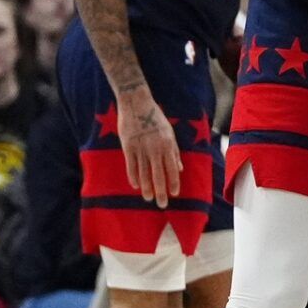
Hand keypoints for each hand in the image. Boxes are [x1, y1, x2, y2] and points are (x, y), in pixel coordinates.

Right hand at [118, 85, 183, 207]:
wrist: (136, 103)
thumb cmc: (155, 118)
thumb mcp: (170, 132)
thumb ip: (174, 152)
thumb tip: (180, 169)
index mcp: (168, 144)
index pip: (172, 168)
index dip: (174, 182)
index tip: (175, 194)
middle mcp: (155, 148)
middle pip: (159, 174)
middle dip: (161, 191)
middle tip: (162, 204)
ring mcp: (141, 148)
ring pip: (144, 173)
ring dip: (147, 187)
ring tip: (148, 199)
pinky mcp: (128, 146)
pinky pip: (131, 166)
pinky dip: (134, 177)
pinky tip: (136, 186)